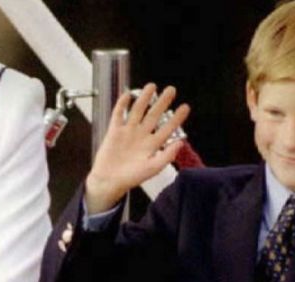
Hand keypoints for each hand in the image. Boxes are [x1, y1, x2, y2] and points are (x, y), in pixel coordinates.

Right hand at [85, 83, 189, 212]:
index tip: (185, 107)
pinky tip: (127, 95)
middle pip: (154, 115)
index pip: (167, 128)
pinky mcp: (114, 131)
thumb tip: (180, 143)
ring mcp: (128, 132)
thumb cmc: (131, 178)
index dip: (177, 118)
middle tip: (171, 90)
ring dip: (144, 99)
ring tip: (151, 86)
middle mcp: (141, 136)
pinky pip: (118, 115)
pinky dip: (122, 105)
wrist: (109, 181)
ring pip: (137, 111)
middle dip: (162, 102)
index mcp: (152, 145)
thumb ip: (167, 156)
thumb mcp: (152, 168)